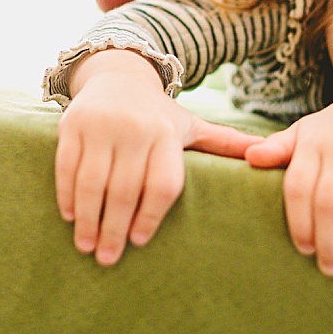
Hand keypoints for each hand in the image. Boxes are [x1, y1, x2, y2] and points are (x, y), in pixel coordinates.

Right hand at [55, 49, 262, 265]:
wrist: (119, 74)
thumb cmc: (157, 114)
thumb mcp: (191, 125)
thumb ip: (224, 142)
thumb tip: (266, 154)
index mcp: (167, 133)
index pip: (161, 185)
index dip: (151, 216)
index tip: (139, 241)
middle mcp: (135, 129)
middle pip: (124, 189)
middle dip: (114, 229)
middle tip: (107, 259)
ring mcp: (102, 126)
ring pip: (92, 181)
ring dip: (89, 219)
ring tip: (87, 246)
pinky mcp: (73, 124)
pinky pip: (67, 166)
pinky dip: (66, 194)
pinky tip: (70, 217)